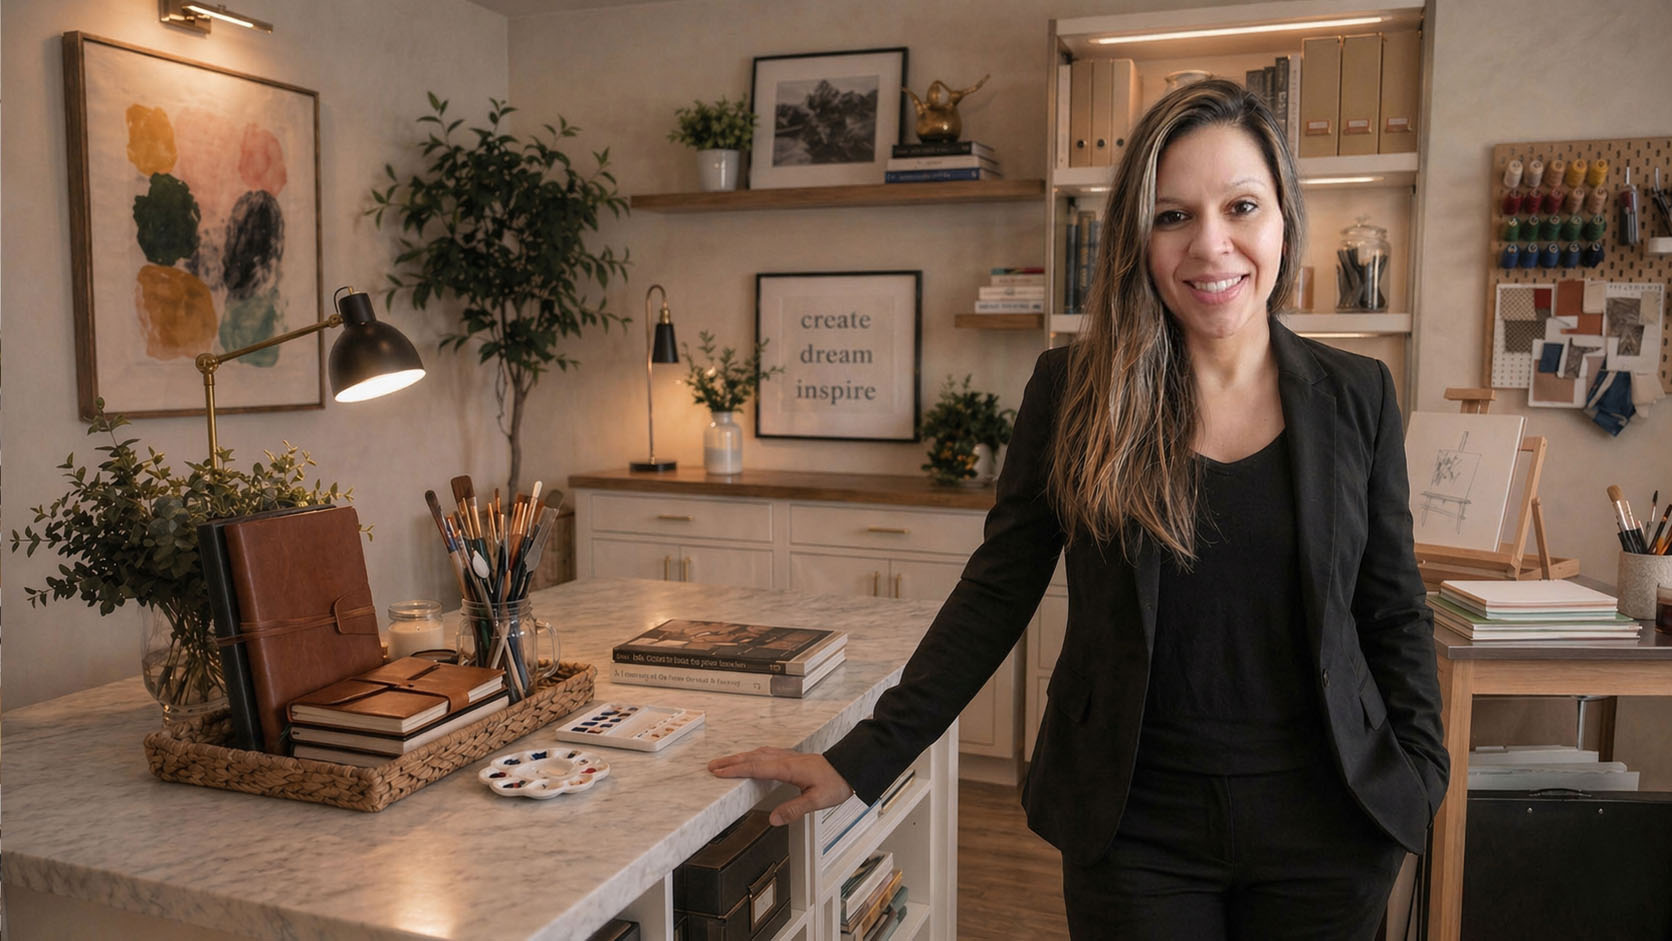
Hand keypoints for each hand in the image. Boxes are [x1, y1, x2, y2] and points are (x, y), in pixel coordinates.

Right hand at [708, 746, 853, 825]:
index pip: (756, 768)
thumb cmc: (836, 783)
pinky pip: (766, 754)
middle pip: (753, 758)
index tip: (718, 772)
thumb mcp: (817, 801)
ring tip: (725, 762)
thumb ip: (794, 809)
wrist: (850, 768)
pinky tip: (751, 758)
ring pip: (759, 754)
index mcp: (789, 768)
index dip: (736, 770)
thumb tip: (772, 819)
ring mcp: (788, 757)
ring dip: (740, 757)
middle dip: (731, 762)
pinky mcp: (792, 758)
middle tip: (712, 766)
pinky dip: (753, 756)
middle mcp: (786, 759)